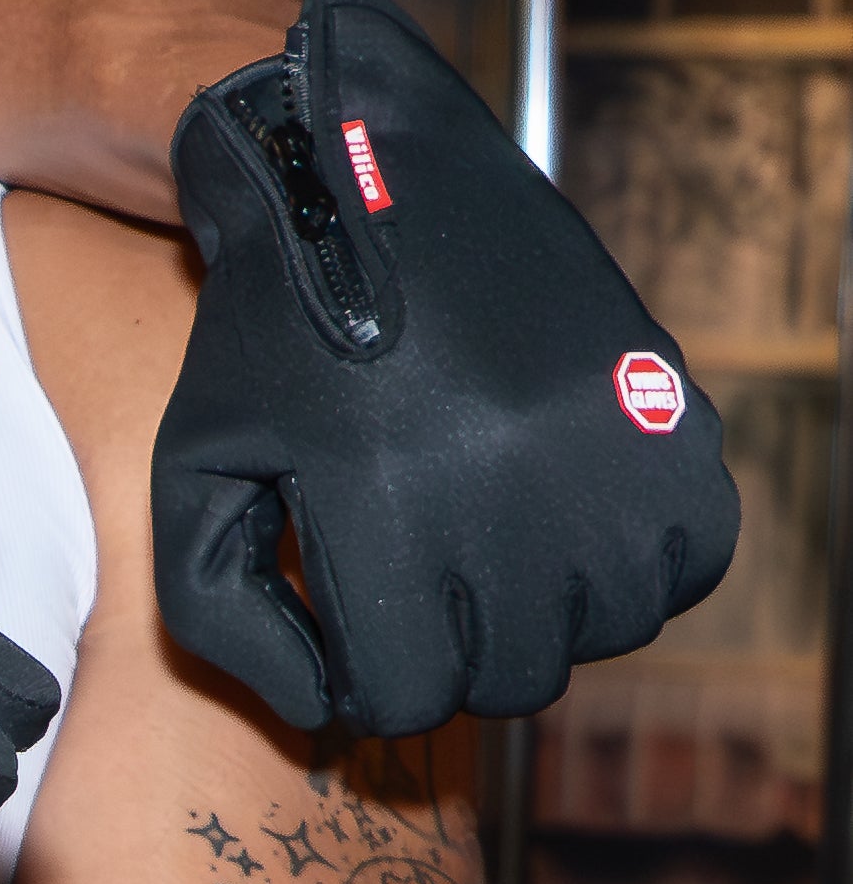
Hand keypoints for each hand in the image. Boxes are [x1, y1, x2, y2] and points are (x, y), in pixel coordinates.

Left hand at [157, 0, 739, 733]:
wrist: (362, 177)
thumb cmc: (266, 341)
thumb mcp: (197, 470)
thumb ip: (221, 613)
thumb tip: (316, 705)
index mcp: (387, 500)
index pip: (406, 697)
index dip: (367, 685)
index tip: (355, 635)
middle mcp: (514, 479)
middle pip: (511, 678)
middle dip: (456, 657)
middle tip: (422, 590)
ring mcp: (611, 445)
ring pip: (605, 632)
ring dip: (546, 616)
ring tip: (488, 548)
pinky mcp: (678, 412)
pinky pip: (686, 564)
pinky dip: (633, 564)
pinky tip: (563, 517)